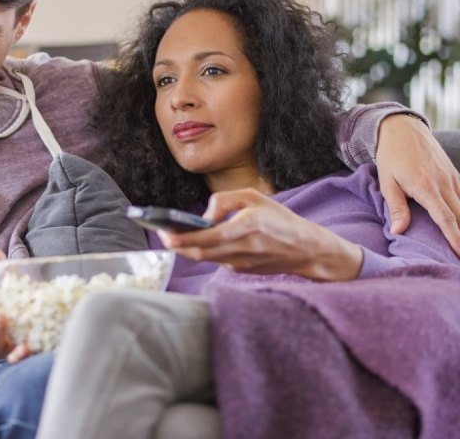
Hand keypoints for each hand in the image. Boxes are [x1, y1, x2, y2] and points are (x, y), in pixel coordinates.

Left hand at [159, 189, 362, 280]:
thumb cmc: (279, 219)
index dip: (184, 239)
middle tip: (162, 234)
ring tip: (172, 236)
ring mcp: (242, 263)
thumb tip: (203, 218)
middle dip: (178, 246)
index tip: (166, 233)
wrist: (307, 250)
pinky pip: (217, 261)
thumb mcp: (253, 197)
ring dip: (187, 249)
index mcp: (247, 227)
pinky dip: (204, 252)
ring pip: (206, 259)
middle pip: (201, 253)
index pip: (208, 238)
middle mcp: (243, 249)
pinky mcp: (242, 270)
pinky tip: (195, 242)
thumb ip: (224, 201)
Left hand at [376, 115, 459, 254]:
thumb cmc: (390, 156)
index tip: (459, 254)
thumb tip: (398, 231)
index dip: (455, 238)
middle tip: (459, 256)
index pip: (445, 218)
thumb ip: (396, 207)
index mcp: (426, 187)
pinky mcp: (454, 173)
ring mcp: (452, 177)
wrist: (402, 129)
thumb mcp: (387, 182)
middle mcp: (444, 183)